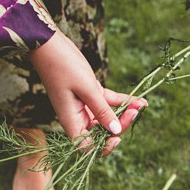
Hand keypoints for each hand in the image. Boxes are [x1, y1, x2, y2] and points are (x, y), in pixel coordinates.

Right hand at [28, 30, 144, 149]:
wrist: (48, 42)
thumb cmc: (62, 65)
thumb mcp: (86, 89)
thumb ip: (102, 111)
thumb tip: (115, 132)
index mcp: (72, 122)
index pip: (88, 147)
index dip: (103, 147)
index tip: (117, 137)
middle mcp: (78, 118)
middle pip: (103, 132)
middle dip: (120, 125)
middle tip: (134, 112)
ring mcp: (85, 106)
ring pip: (109, 117)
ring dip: (125, 113)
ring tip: (141, 105)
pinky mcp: (91, 94)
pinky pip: (110, 102)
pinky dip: (124, 102)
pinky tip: (140, 100)